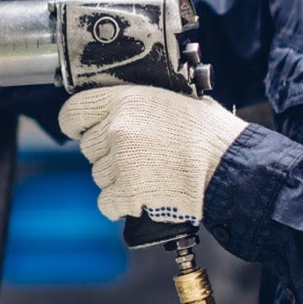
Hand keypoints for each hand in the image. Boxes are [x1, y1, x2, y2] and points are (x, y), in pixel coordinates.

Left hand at [59, 86, 247, 222]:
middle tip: (138, 156)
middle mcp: (117, 129)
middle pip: (88, 147)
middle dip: (108, 153)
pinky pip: (106, 202)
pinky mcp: (127, 193)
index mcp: (126, 100)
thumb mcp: (169, 100)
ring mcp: (120, 162)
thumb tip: (115, 113)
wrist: (228, 166)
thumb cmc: (208, 134)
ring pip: (98, 175)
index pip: (74, 111)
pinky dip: (120, 203)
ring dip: (117, 178)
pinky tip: (143, 194)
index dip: (75, 123)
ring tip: (149, 174)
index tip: (80, 129)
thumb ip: (135, 105)